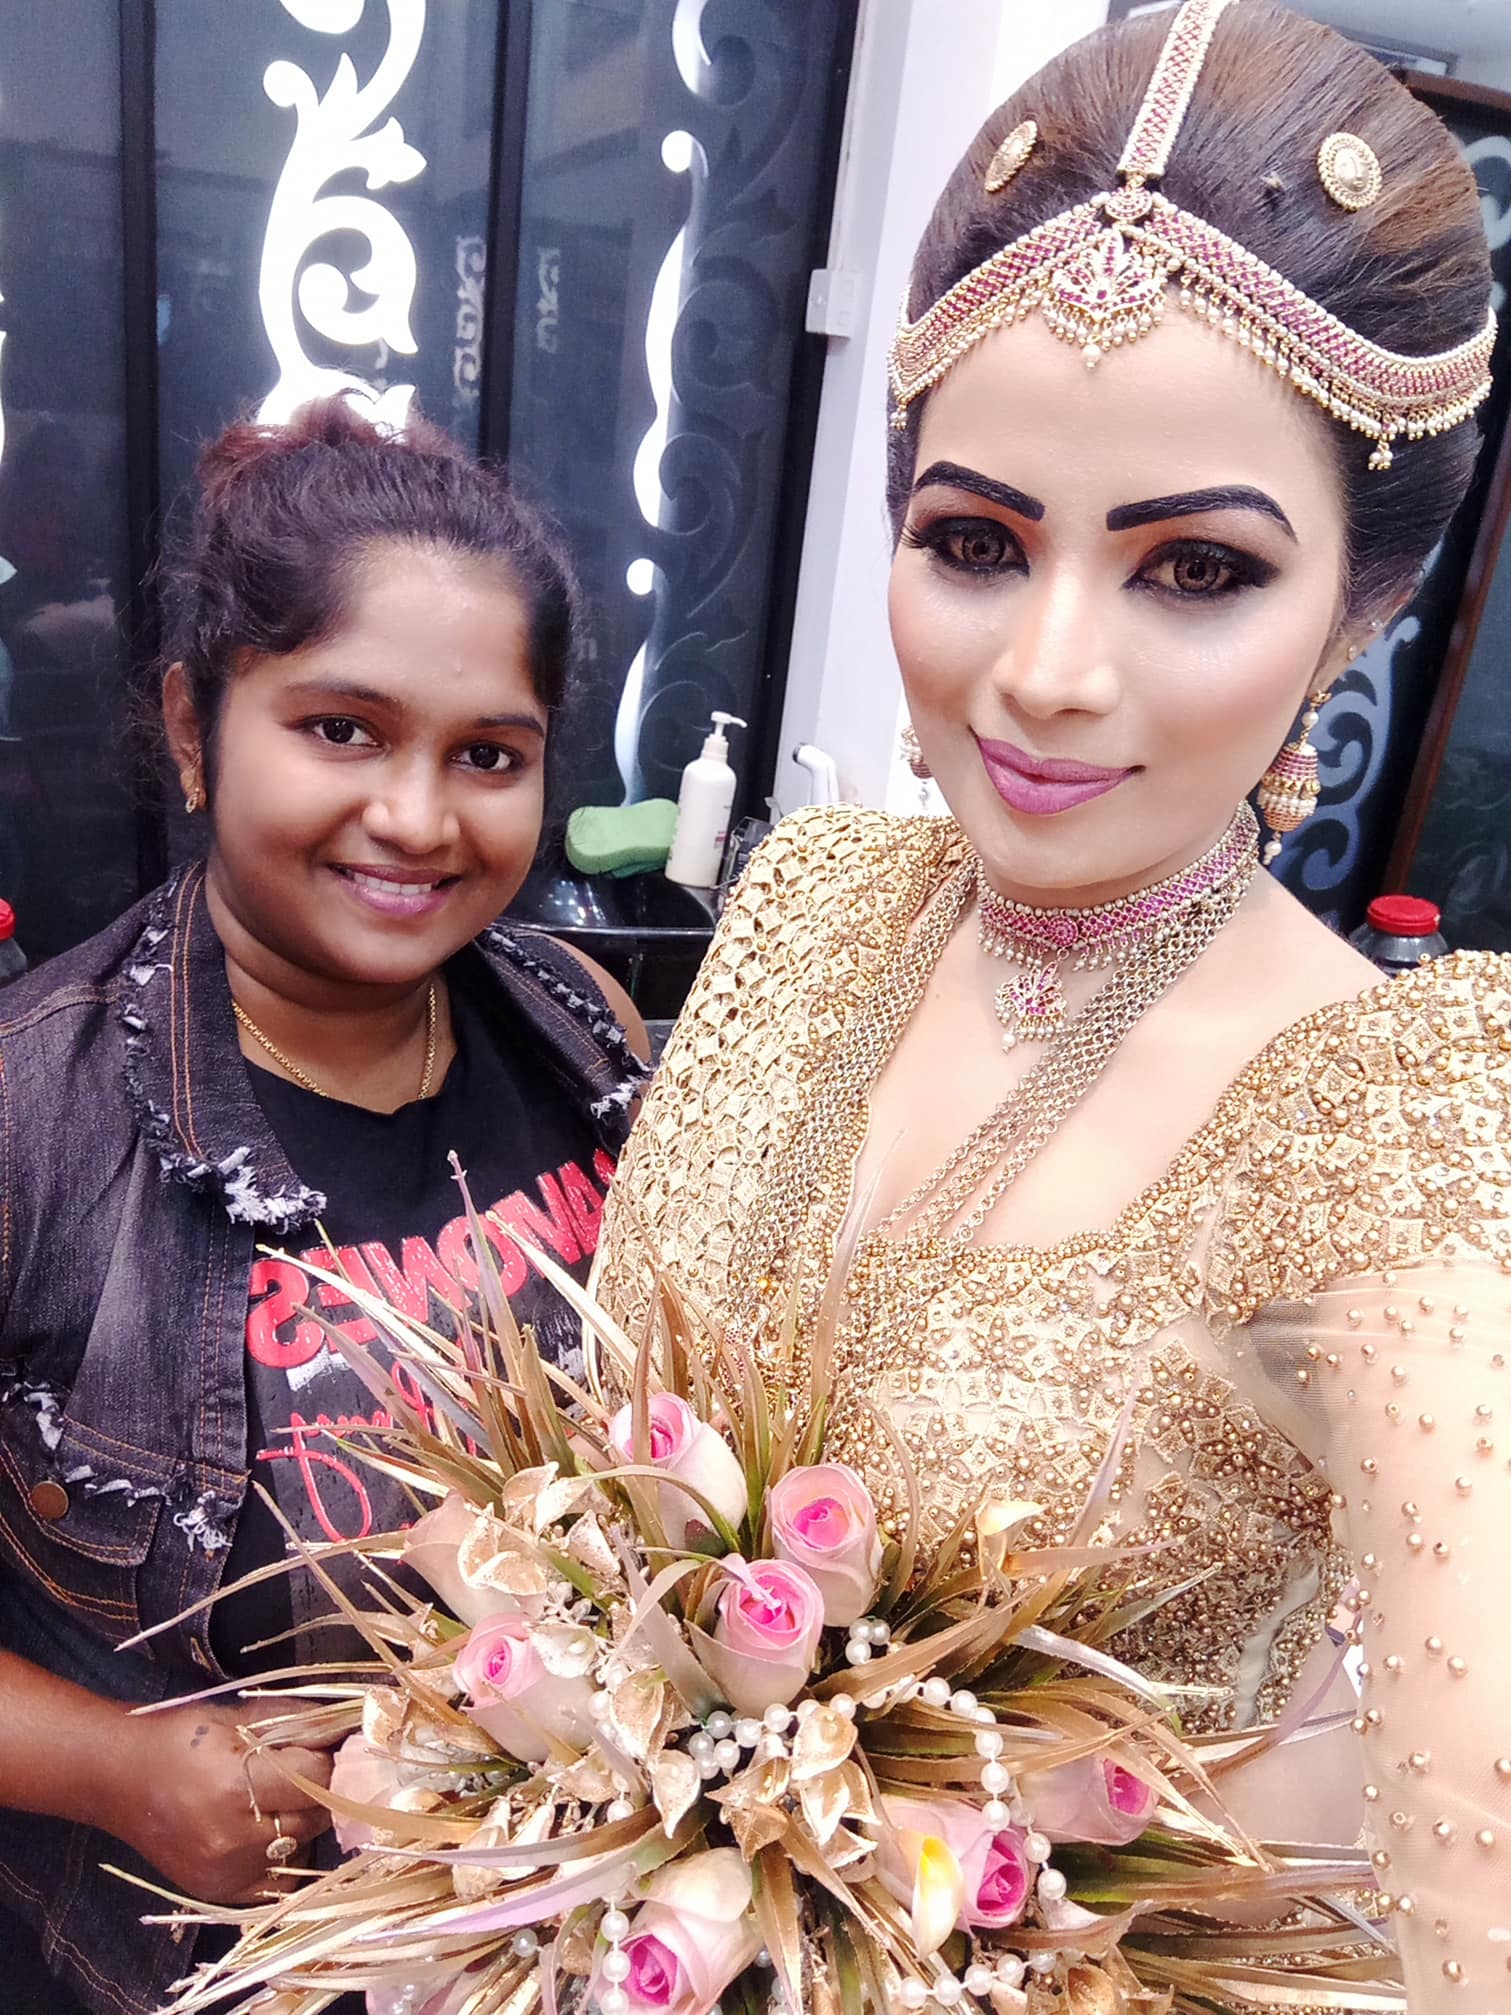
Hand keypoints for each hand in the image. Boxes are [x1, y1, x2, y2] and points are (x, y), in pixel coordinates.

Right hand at [103, 1700, 334, 1904]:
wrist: (119, 1779)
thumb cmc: (182, 1738)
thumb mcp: (241, 1715)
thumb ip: (299, 1722)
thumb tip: (349, 1728)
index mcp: (236, 1786)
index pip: (317, 1776)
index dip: (328, 1757)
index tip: (327, 1746)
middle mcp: (233, 1837)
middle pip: (314, 1816)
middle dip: (321, 1790)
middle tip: (305, 1772)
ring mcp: (225, 1871)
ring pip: (302, 1849)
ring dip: (304, 1823)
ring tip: (281, 1800)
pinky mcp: (220, 1892)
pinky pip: (279, 1883)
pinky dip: (285, 1858)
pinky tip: (269, 1832)